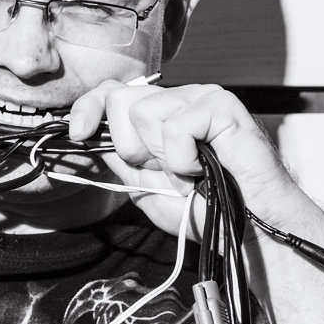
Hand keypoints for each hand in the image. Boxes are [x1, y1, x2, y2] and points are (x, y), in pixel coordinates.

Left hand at [65, 79, 323, 244]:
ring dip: (162, 156)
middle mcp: (179, 100)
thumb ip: (117, 155)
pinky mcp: (221, 105)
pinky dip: (185, 159)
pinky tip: (206, 168)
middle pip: (122, 99)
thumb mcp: (145, 184)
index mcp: (161, 115)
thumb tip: (83, 133)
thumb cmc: (204, 210)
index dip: (88, 107)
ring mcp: (202, 98)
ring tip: (191, 172)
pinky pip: (176, 126)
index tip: (77, 133)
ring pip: (145, 111)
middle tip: (164, 171)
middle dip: (130, 145)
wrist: (246, 231)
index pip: (113, 92)